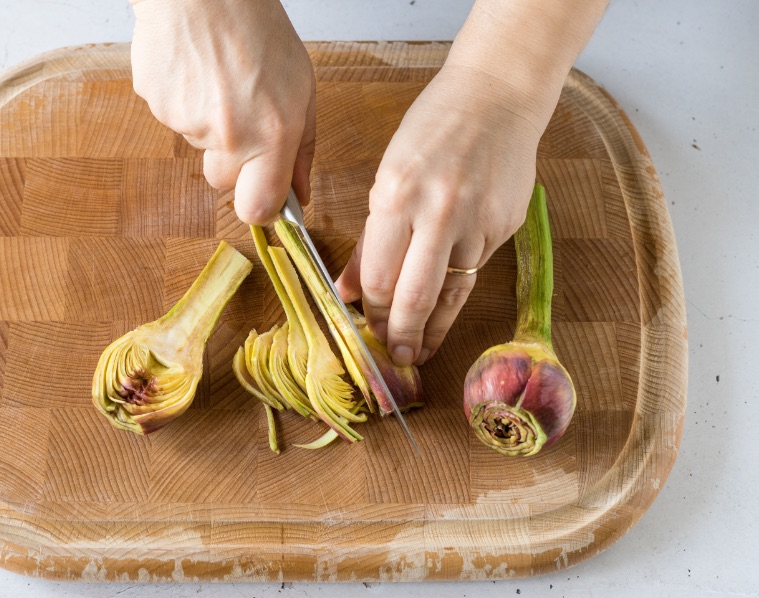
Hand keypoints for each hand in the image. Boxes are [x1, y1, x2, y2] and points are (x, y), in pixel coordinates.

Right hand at [130, 0, 315, 221]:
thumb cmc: (256, 29)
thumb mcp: (301, 89)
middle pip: (221, 180)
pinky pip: (173, 119)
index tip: (263, 195)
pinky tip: (197, 70)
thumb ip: (301, 149)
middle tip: (242, 114)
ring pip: (198, 146)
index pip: (256, 208)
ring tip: (220, 78)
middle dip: (232, 160)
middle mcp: (228, 136)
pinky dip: (184, 101)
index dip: (259, 206)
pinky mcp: (156, 105)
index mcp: (270, 135)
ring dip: (209, 123)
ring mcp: (186, 122)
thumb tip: (299, 194)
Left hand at [336, 63, 547, 366]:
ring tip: (420, 349)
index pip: (380, 277)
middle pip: (415, 297)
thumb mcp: (388, 175)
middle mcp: (438, 213)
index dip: (373, 314)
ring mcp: (477, 223)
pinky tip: (446, 312)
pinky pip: (475, 272)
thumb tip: (350, 289)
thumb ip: (371, 239)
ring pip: (452, 294)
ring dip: (433, 327)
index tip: (368, 331)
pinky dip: (457, 296)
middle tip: (396, 357)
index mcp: (398, 196)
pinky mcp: (504, 227)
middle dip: (402, 335)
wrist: (497, 96)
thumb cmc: (433, 129)